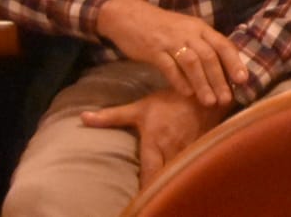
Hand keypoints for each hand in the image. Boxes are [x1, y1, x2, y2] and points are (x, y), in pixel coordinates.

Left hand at [80, 89, 229, 186]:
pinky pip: (192, 170)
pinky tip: (181, 183)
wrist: (207, 90)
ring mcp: (189, 153)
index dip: (143, 191)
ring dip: (171, 185)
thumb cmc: (171, 100)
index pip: (148, 176)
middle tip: (148, 200)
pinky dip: (185, 177)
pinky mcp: (201, 152)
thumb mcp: (141, 107)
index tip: (137, 199)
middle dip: (156, 192)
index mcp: (155, 144)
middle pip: (163, 181)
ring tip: (163, 196)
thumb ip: (112, 116)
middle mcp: (172, 151)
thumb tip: (83, 117)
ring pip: (178, 177)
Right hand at [94, 0, 248, 106]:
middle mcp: (189, 32)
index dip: (234, 62)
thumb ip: (202, 45)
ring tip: (209, 101)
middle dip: (220, 79)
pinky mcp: (153, 49)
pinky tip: (186, 94)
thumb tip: (222, 68)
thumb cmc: (162, 27)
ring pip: (192, 62)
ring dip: (202, 83)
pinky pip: (169, 66)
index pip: (223, 44)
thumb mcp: (187, 31)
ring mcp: (171, 40)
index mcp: (200, 28)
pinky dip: (179, 80)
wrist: (130, 16)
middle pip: (209, 56)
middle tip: (227, 99)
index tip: (243, 80)